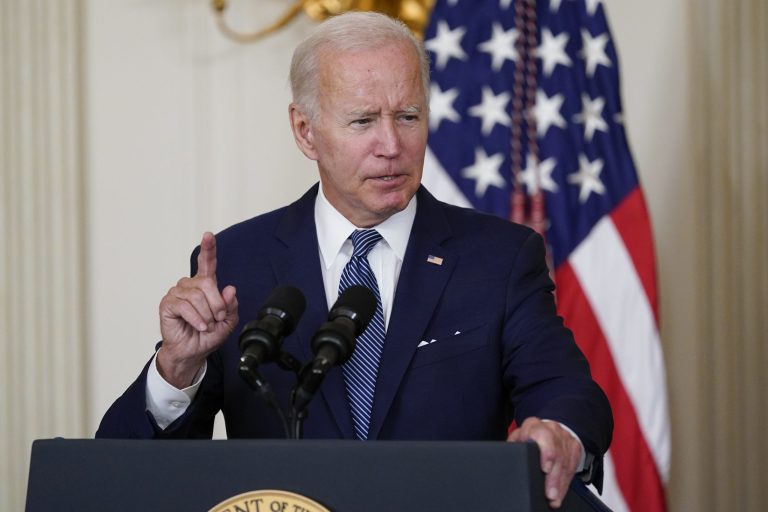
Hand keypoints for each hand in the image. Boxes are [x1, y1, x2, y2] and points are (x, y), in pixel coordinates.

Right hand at [157, 232, 238, 387]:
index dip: (208, 248)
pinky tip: (198, 326)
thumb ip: (231, 305)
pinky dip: (196, 319)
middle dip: (217, 304)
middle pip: (207, 283)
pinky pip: (186, 306)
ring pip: (197, 296)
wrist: (192, 352)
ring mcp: (177, 293)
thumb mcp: (227, 321)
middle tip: (217, 319)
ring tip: (205, 325)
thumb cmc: (207, 335)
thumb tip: (229, 289)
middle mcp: (190, 285)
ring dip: (207, 315)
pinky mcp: (168, 304)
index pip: (207, 263)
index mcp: (205, 285)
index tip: (208, 235)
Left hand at [507, 417, 581, 508]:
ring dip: (560, 483)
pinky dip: (565, 483)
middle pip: (556, 455)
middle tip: (549, 493)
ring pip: (565, 463)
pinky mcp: (574, 448)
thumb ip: (514, 445)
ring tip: (554, 497)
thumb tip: (507, 457)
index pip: (543, 436)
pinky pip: (572, 467)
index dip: (546, 453)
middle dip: (553, 478)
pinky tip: (560, 492)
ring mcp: (565, 439)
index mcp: (535, 426)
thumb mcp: (518, 436)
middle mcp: (552, 430)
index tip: (545, 469)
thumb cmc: (530, 435)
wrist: (548, 428)